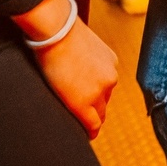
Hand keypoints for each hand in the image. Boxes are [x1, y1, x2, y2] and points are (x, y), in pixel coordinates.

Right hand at [17, 0, 119, 137]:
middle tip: (83, 117)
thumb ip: (83, 57)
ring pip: (99, 113)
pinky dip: (90, 132)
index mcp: (110, 62)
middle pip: (104, 101)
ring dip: (91, 119)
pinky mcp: (84, 103)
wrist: (56, 29)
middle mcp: (110, 78)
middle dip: (95, 109)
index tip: (89, 102)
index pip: (106, 85)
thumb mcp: (81, 43)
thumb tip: (73, 62)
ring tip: (81, 126)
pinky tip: (85, 135)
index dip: (97, 96)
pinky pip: (92, 125)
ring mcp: (99, 91)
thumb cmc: (61, 30)